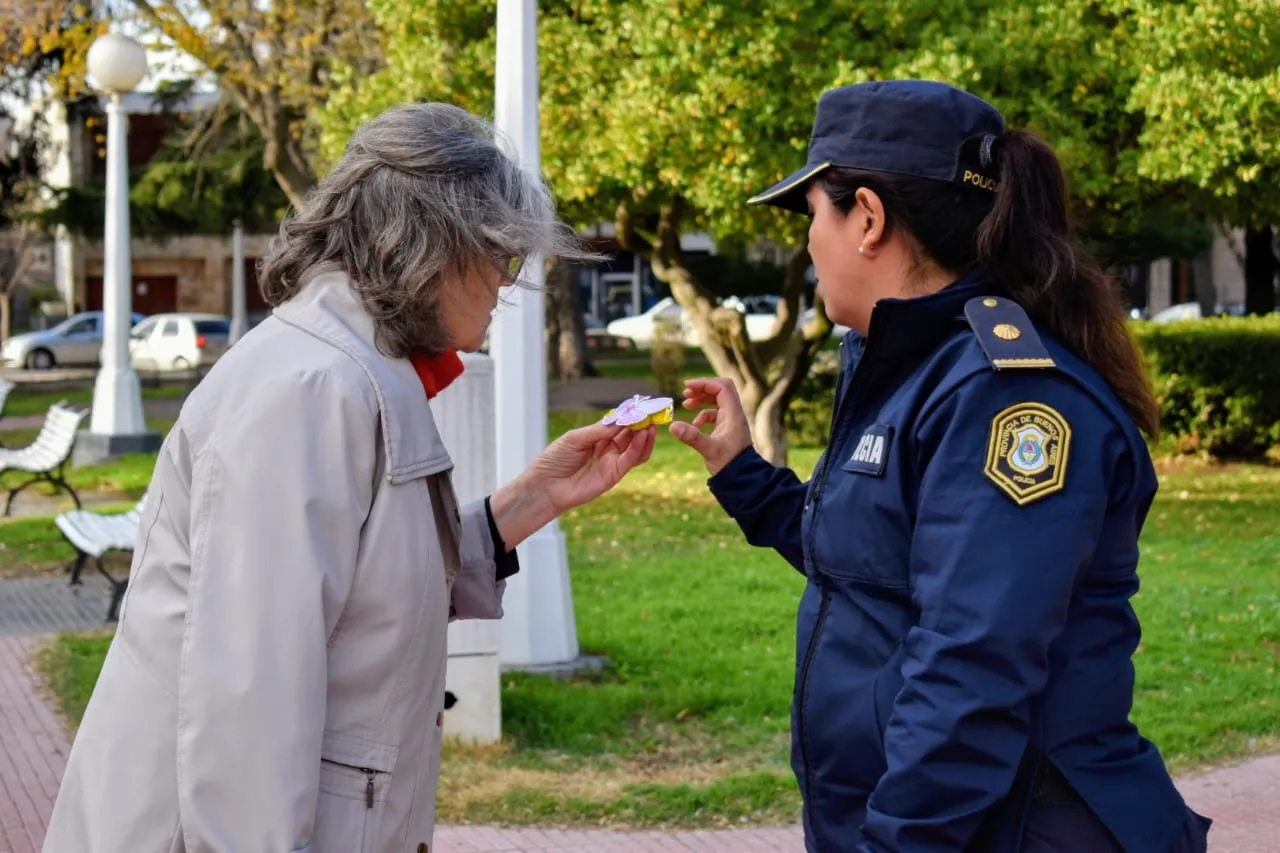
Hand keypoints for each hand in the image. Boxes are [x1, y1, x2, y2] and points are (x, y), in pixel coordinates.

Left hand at [490, 422, 655, 548]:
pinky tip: (644, 435)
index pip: (620, 423)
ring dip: (646, 435)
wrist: (545, 486)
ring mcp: (613, 461)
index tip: (644, 403)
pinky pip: (632, 460)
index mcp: (598, 436)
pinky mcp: (614, 474)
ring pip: (637, 447)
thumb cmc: (555, 459)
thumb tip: (622, 419)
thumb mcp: (575, 438)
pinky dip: (640, 447)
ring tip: (652, 423)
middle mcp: (608, 448)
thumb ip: (599, 430)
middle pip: (632, 434)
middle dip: (644, 422)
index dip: (632, 414)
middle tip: (656, 411)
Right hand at [669, 377, 752, 474]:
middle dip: (702, 389)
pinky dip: (704, 414)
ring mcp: (732, 420)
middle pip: (720, 389)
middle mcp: (734, 414)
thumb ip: (692, 437)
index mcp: (733, 414)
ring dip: (702, 400)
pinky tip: (695, 424)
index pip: (721, 387)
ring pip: (717, 400)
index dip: (704, 384)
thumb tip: (672, 426)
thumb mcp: (709, 450)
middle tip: (686, 394)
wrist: (742, 478)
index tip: (686, 388)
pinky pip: (716, 413)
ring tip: (686, 405)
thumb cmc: (729, 464)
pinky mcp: (728, 428)